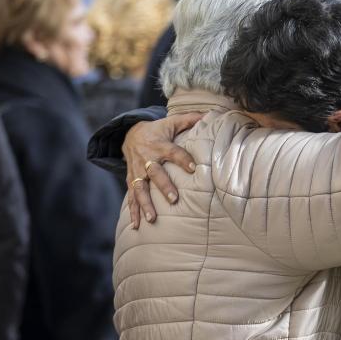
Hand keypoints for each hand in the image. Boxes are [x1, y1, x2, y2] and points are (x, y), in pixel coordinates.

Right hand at [123, 113, 203, 228]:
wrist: (129, 135)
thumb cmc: (158, 131)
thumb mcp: (171, 122)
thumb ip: (190, 120)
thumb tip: (211, 114)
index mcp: (160, 145)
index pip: (173, 152)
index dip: (182, 159)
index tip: (192, 168)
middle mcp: (147, 159)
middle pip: (155, 173)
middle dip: (164, 186)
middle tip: (174, 198)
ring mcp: (137, 172)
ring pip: (140, 188)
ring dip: (146, 204)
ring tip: (153, 218)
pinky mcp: (131, 180)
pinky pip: (131, 197)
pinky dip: (133, 211)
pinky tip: (138, 225)